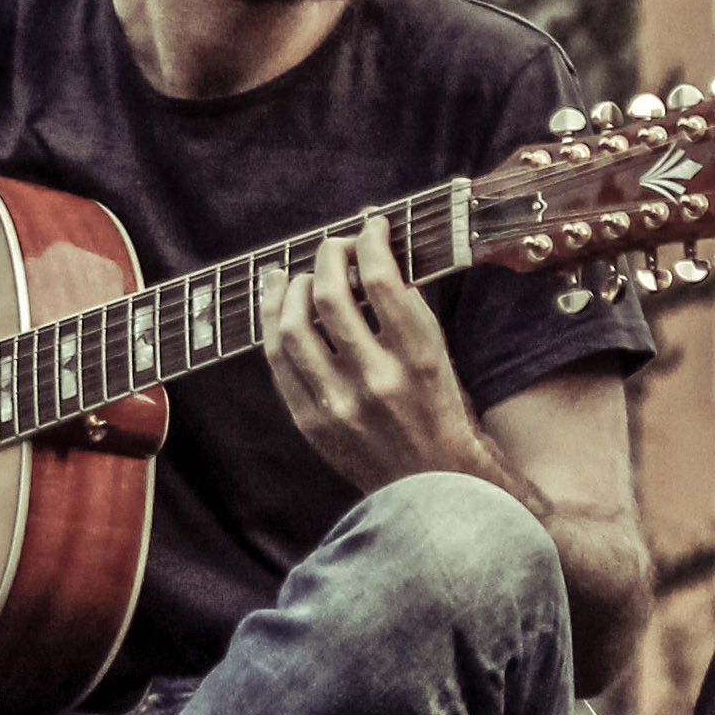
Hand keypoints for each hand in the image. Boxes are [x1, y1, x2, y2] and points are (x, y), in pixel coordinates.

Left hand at [266, 216, 481, 494]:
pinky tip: (277, 307)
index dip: (369, 240)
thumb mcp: (438, 355)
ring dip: (289, 289)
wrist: (434, 488)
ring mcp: (338, 404)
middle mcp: (376, 379)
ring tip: (296, 275)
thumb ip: (405, 308)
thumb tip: (373, 252)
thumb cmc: (440, 412)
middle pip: (328, 296)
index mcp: (418, 356)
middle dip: (326, 257)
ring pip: (291, 328)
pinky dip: (273, 327)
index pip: (381, 278)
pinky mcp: (313, 423)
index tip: (370, 226)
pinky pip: (279, 364)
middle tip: (333, 246)